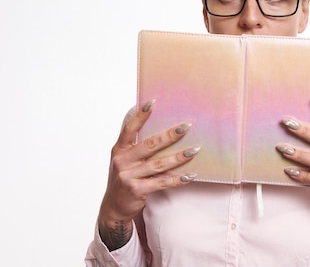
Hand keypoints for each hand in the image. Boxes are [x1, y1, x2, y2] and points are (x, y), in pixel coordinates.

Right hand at [97, 99, 199, 249]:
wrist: (114, 207)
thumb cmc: (124, 177)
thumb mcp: (124, 159)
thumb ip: (135, 144)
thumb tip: (155, 124)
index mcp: (119, 149)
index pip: (130, 128)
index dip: (141, 115)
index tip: (153, 102)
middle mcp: (122, 161)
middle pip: (150, 144)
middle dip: (170, 135)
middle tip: (186, 126)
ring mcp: (128, 176)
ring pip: (159, 164)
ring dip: (179, 157)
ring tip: (195, 150)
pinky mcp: (136, 190)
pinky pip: (161, 182)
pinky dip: (177, 179)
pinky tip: (190, 176)